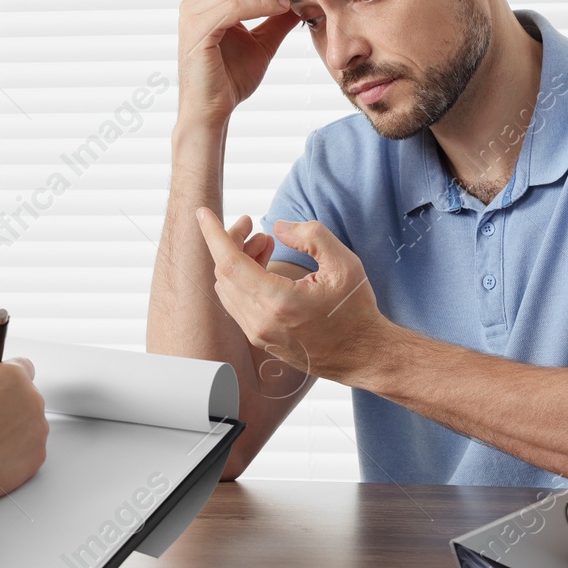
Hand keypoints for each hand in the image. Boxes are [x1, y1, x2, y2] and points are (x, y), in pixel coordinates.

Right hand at [0, 357, 47, 497]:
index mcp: (12, 378)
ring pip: (28, 420)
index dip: (5, 375)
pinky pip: (30, 444)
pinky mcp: (38, 455)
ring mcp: (38, 430)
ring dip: (12, 424)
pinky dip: (16, 447)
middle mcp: (31, 401)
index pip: (22, 366)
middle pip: (24, 394)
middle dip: (6, 401)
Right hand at [177, 0, 305, 126]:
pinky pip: (233, 8)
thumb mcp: (263, 42)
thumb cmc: (231, 80)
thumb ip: (278, 19)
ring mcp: (194, 14)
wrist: (212, 112)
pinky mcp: (197, 29)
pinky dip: (260, 5)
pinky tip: (283, 5)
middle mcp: (197, 3)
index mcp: (209, 2)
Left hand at [195, 208, 387, 384]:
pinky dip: (242, 280)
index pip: (229, 264)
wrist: (363, 355)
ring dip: (237, 261)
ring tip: (264, 244)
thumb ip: (310, 236)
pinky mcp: (260, 340)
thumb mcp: (344, 264)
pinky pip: (237, 304)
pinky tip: (263, 267)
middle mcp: (261, 322)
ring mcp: (258, 334)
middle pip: (225, 273)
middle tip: (253, 226)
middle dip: (232, 242)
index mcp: (278, 303)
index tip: (203, 212)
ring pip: (227, 289)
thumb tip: (276, 227)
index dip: (214, 234)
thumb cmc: (356, 311)